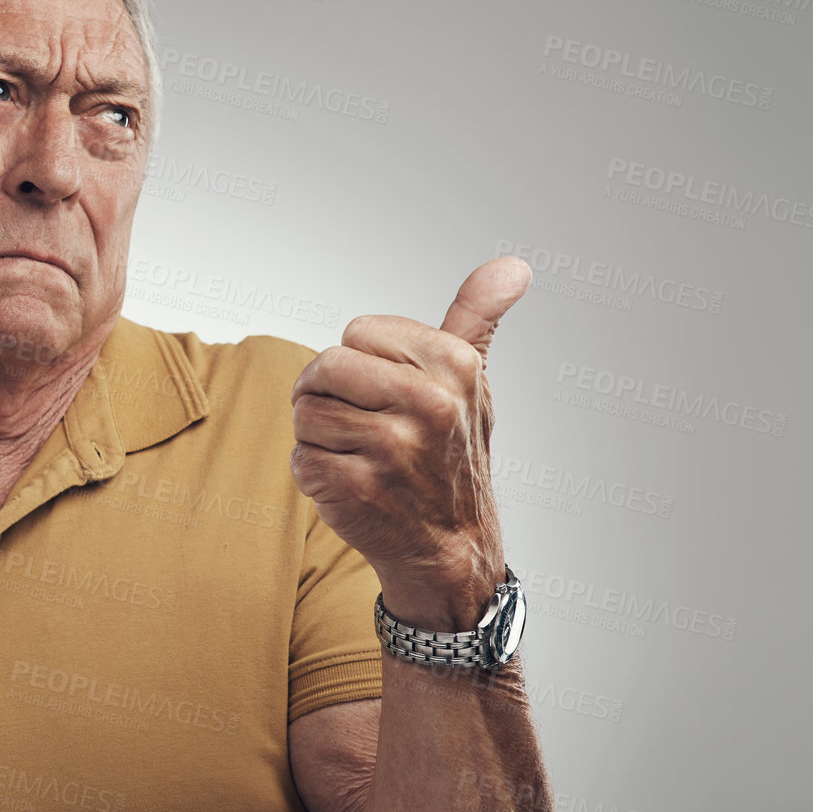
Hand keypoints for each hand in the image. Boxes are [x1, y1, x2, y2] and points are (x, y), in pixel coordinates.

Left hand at [288, 255, 530, 628]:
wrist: (451, 546)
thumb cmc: (451, 453)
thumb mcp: (472, 381)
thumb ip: (476, 317)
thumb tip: (513, 266)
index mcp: (455, 365)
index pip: (356, 331)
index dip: (360, 362)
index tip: (387, 392)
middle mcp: (429, 404)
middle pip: (323, 366)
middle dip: (327, 394)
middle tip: (359, 423)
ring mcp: (392, 449)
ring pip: (305, 413)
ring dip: (319, 437)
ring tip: (360, 456)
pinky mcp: (357, 489)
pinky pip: (299, 458)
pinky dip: (314, 473)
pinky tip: (353, 486)